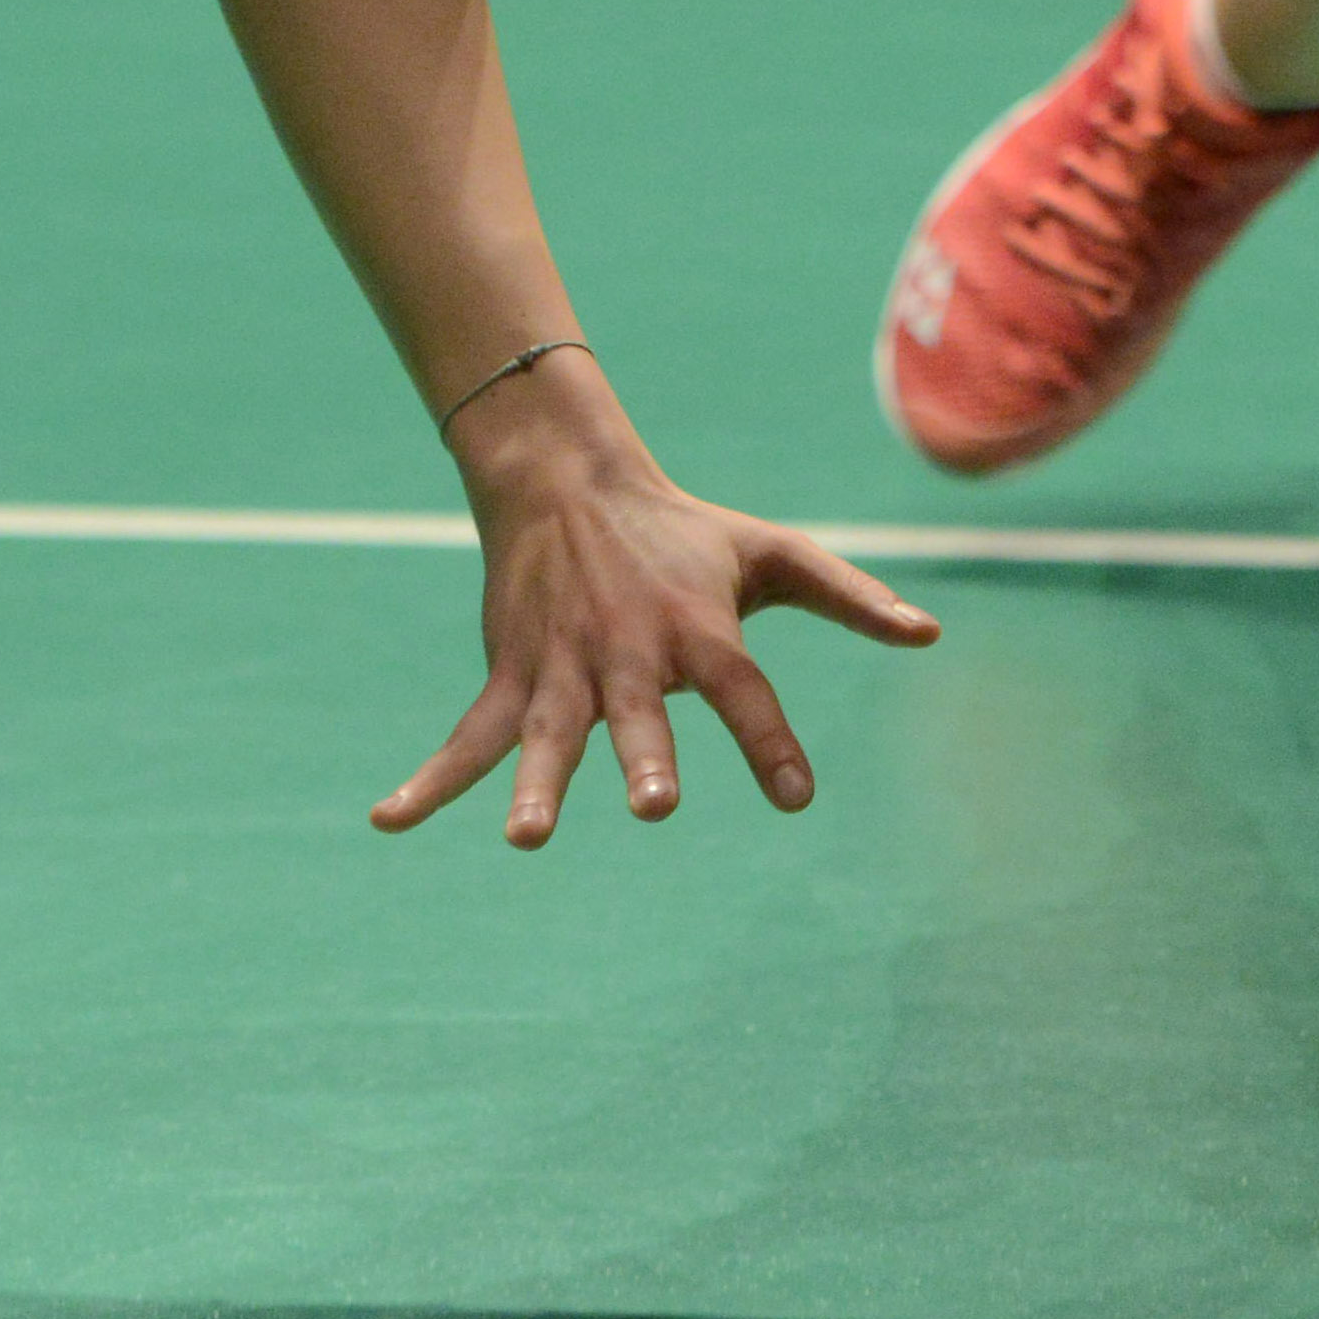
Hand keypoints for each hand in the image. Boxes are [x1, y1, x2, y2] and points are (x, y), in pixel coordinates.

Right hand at [379, 456, 940, 845]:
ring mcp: (563, 666)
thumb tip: (931, 634)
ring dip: (537, 785)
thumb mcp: (775, 554)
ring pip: (547, 734)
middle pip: (640, 713)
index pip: (744, 693)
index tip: (797, 798)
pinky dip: (428, 781)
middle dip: (645, 758)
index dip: (770, 744)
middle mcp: (630, 652)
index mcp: (701, 629)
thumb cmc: (685, 532)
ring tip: (526, 838)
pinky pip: (468, 737)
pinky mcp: (511, 672)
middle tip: (655, 806)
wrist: (570, 481)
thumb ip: (853, 598)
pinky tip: (388, 820)